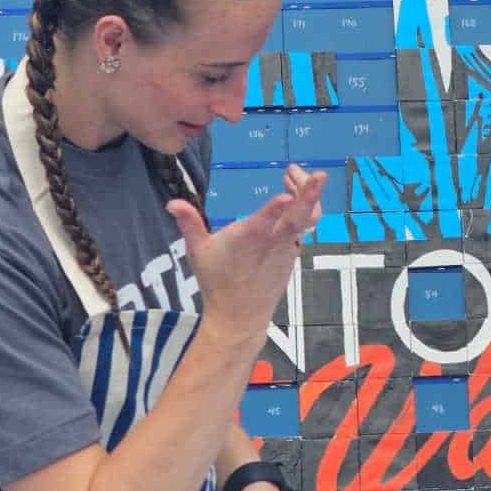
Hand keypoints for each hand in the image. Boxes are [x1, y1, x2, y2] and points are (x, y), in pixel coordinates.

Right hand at [167, 163, 325, 341]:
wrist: (239, 314)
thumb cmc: (216, 280)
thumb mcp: (198, 251)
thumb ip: (189, 223)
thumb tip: (171, 203)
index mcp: (249, 238)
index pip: (265, 221)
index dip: (276, 208)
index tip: (286, 195)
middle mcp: (273, 241)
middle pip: (300, 216)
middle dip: (310, 194)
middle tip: (318, 175)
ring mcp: (287, 247)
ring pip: (307, 219)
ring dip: (307, 196)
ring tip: (294, 176)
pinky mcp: (293, 252)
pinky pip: (304, 228)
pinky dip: (302, 210)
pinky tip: (292, 197)